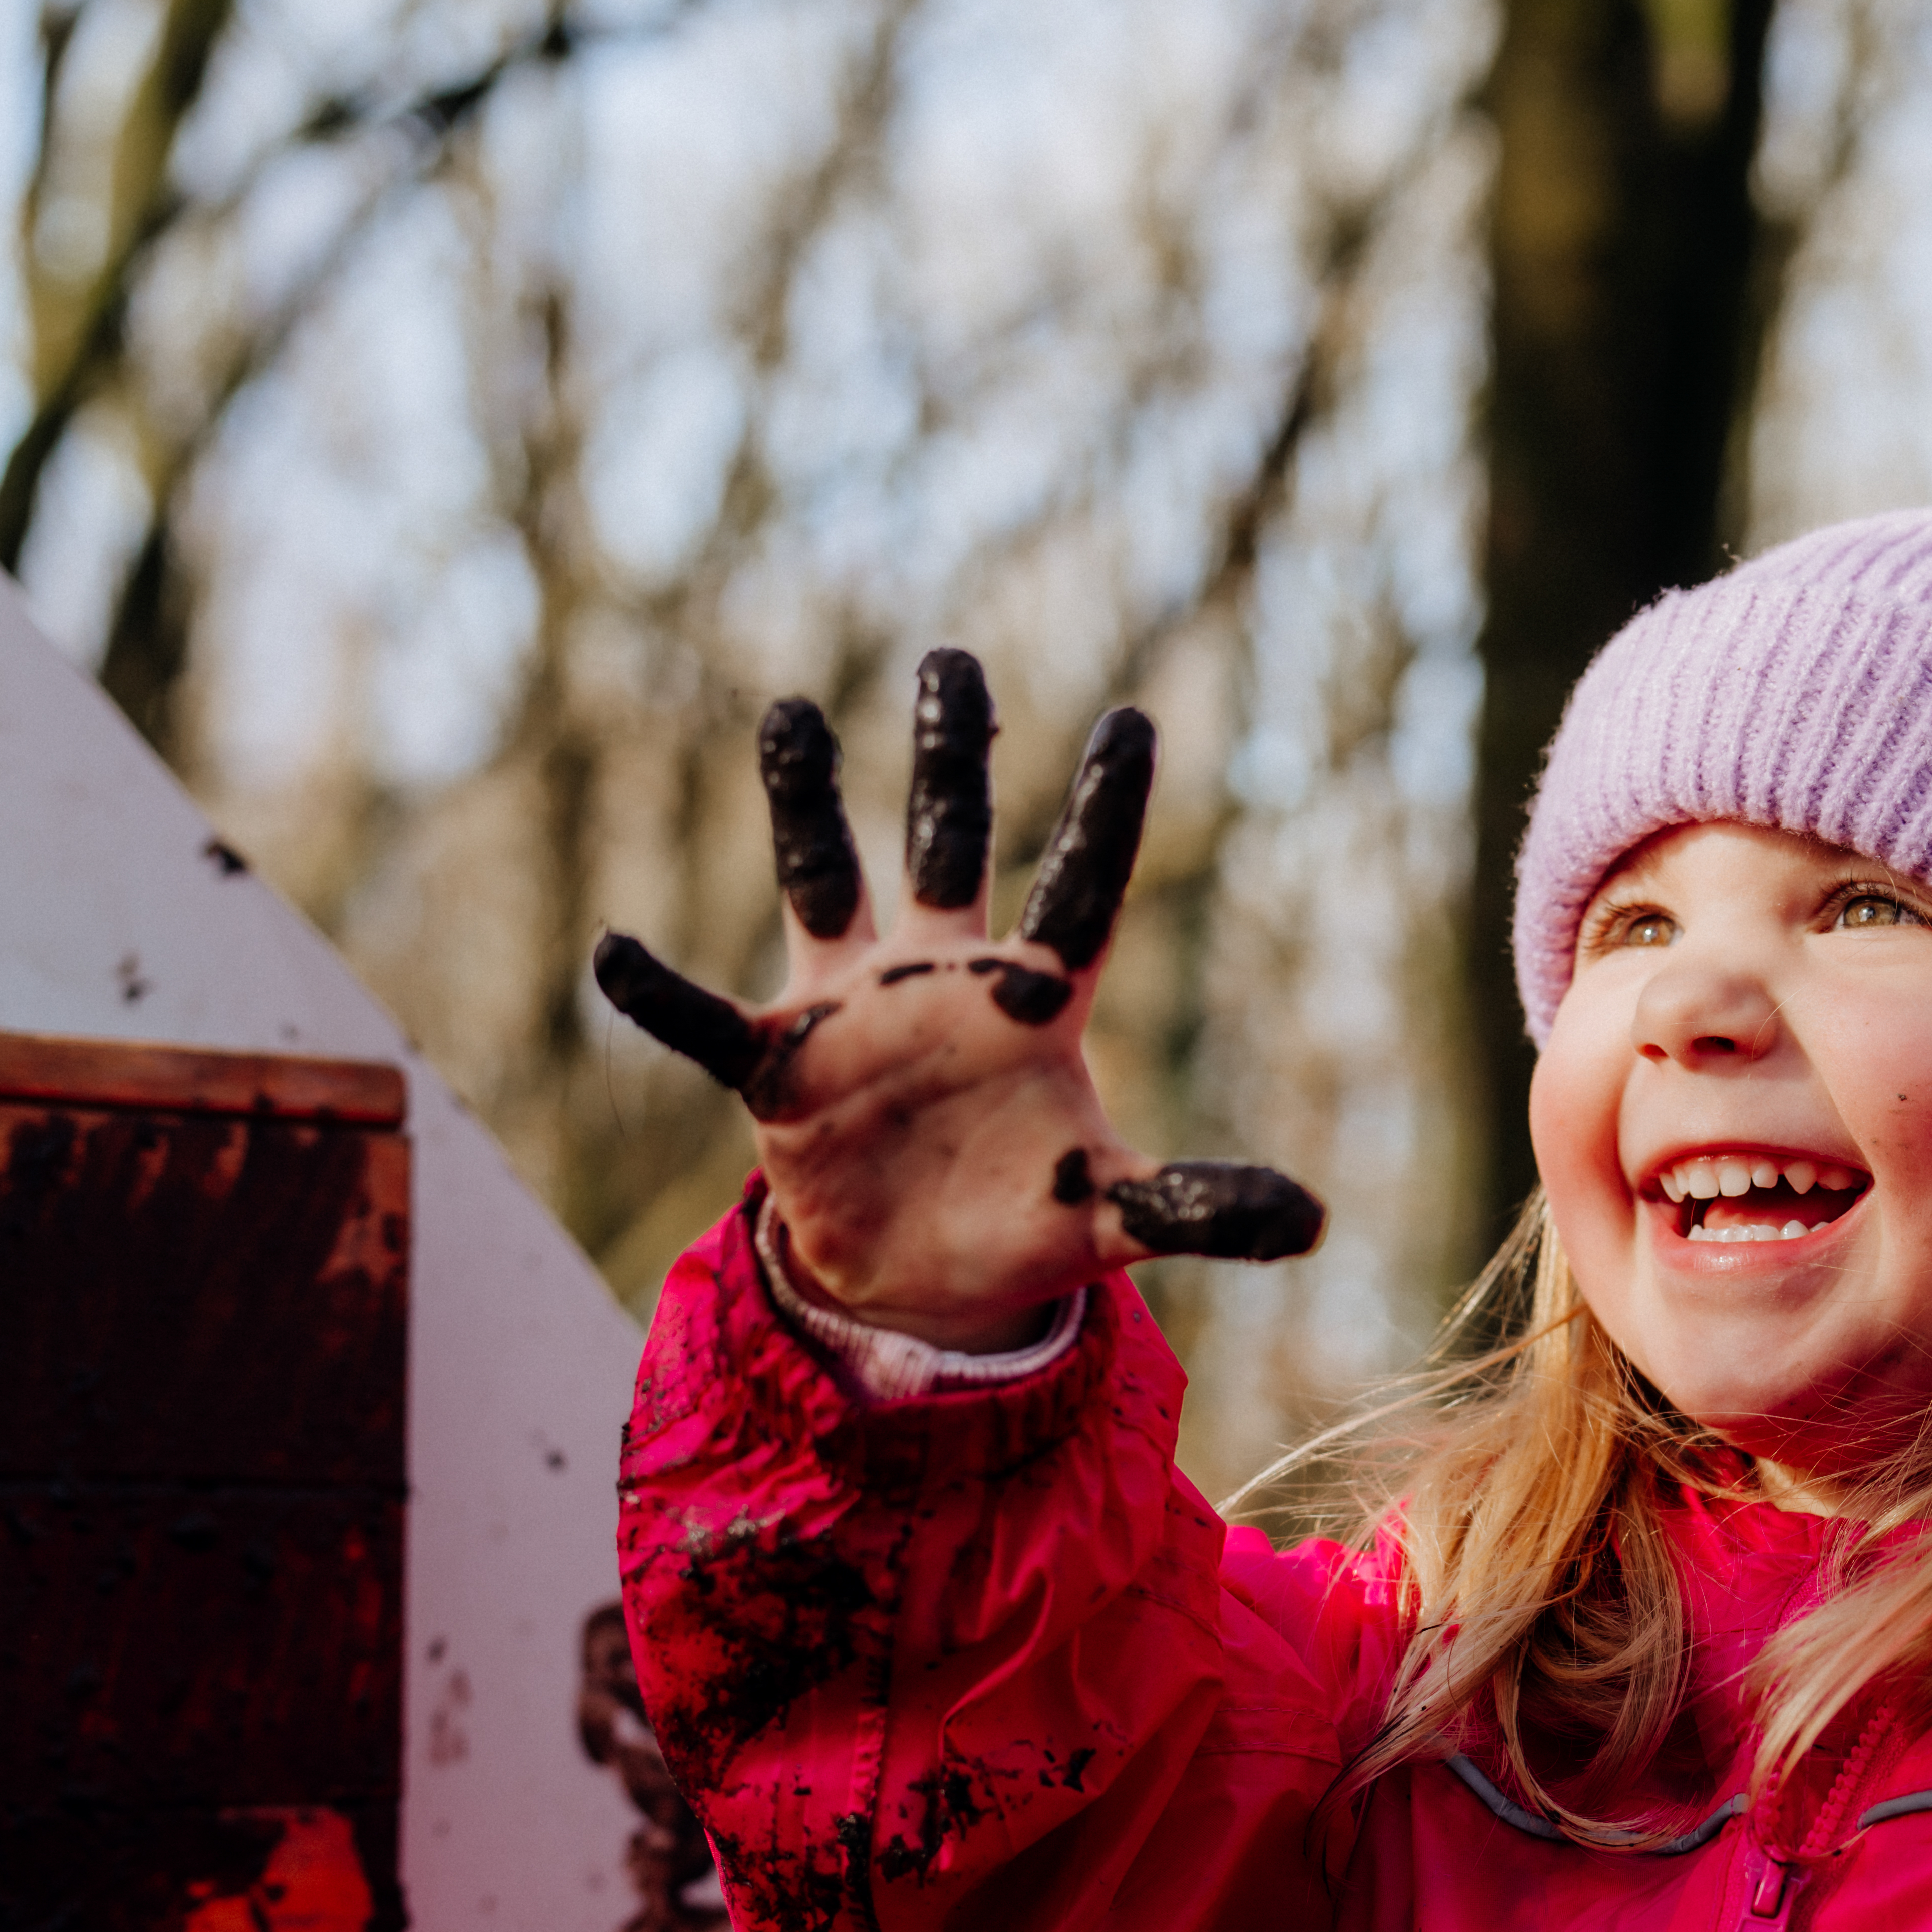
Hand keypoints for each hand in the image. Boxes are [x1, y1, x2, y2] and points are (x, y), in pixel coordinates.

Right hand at [592, 652, 1320, 1350]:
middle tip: (954, 654)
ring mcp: (855, 1011)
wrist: (922, 1277)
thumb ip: (1201, 1206)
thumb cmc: (1025, 1225)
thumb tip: (1316, 1221)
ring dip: (805, 803)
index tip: (1132, 720)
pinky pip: (704, 1020)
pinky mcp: (779, 1067)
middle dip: (951, 753)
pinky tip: (615, 950)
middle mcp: (943, 977)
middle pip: (948, 843)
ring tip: (793, 710)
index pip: (1079, 887)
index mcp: (1035, 1003)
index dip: (1104, 810)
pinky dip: (658, 992)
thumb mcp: (1118, 1219)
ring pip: (824, 880)